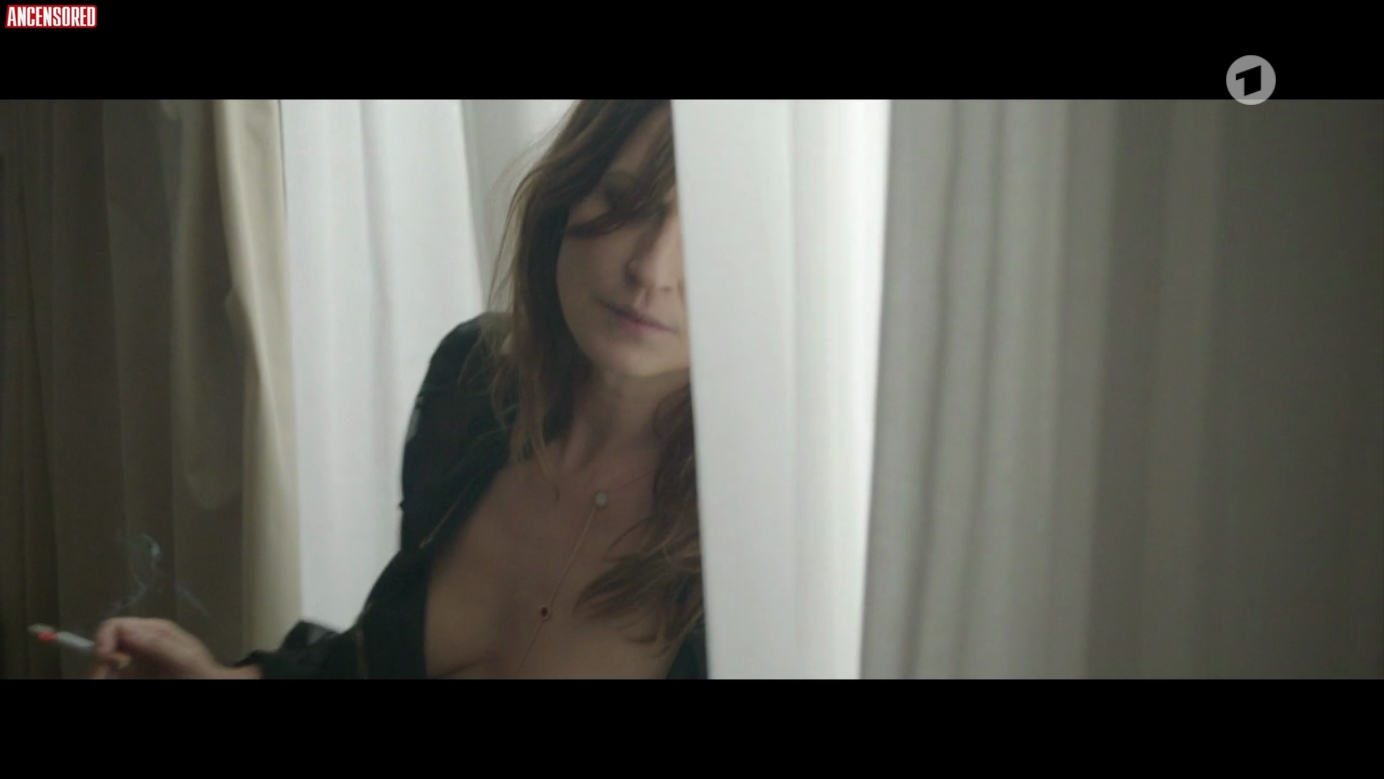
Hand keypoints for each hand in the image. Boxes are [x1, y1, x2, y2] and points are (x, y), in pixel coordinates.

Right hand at [90, 618, 252, 678]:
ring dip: (100, 675)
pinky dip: (109, 678)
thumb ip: (156, 644)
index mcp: (152, 631)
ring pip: (105, 666)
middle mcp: (139, 643)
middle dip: (98, 664)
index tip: (106, 660)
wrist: (211, 685)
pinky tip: (111, 683)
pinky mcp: (134, 676)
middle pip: (105, 647)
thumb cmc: (202, 672)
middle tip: (100, 681)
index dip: (103, 640)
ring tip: (103, 683)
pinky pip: (114, 676)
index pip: (115, 626)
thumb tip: (125, 630)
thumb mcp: (184, 658)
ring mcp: (135, 662)